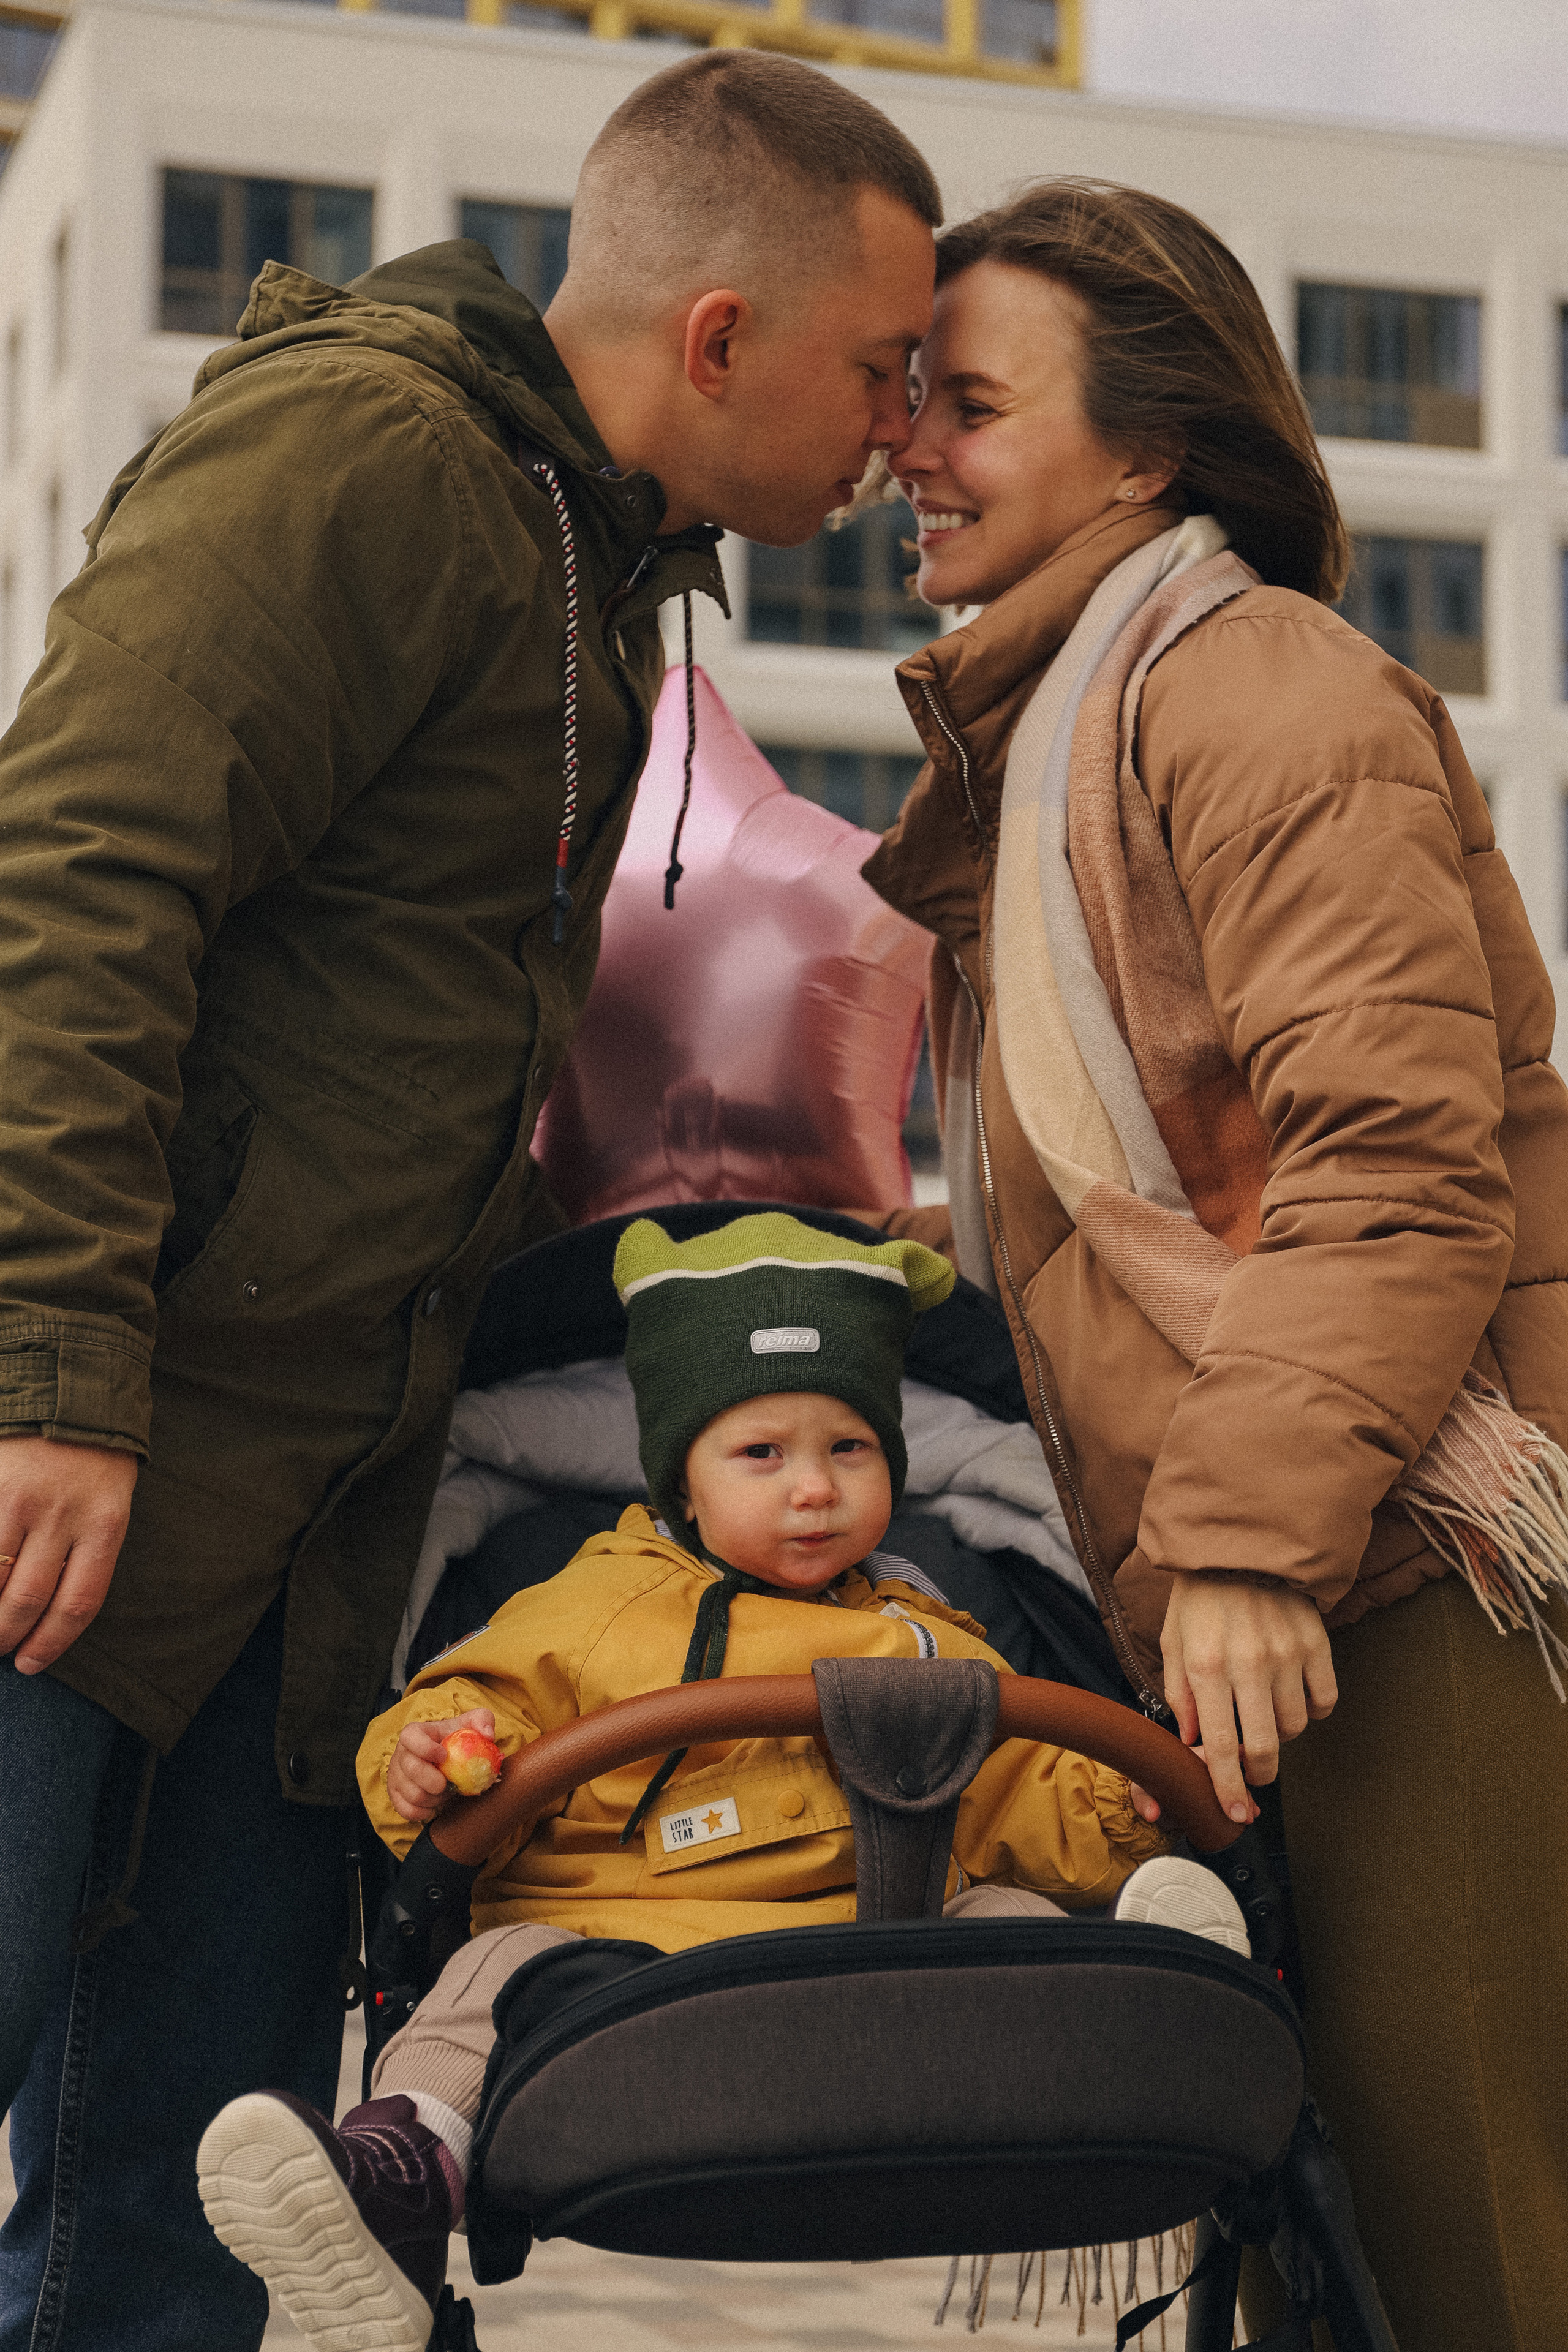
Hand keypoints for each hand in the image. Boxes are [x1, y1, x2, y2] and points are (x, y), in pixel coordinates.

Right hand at [0, 1439, 138, 1673]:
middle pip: (31, 1598)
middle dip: (9, 1635)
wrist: (69, 1398)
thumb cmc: (93, 1464)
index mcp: (105, 1525)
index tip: (31, 1663)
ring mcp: (22, 1502)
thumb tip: (48, 1616)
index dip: (52, 1643)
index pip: (79, 1602)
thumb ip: (84, 1556)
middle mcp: (64, 1516)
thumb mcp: (108, 1507)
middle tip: (0, 1649)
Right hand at [387, 1707, 496, 1825]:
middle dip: (435, 1781)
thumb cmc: (456, 1740)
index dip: (425, 1748)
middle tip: (449, 1783)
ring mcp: (395, 1776)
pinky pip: (407, 1811)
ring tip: (444, 1792)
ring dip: (434, 1798)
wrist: (443, 1760)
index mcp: (415, 1733)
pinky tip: (435, 1803)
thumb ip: (482, 1720)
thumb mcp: (470, 1725)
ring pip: (413, 1795)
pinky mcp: (395, 1796)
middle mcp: (400, 1754)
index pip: (410, 1737)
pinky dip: (425, 1811)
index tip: (444, 1755)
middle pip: (412, 1770)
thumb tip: (488, 1735)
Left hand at [1160, 1575, 1337, 1825]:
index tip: (1235, 1814)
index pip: (1220, 1745)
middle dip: (1258, 1773)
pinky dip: (1311, 1709)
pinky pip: (1324, 1700)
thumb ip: (1179, 1694)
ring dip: (1280, 1735)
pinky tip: (1291, 1693)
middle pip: (1265, 1748)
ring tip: (1263, 1712)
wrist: (1242, 1542)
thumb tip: (1190, 1742)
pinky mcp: (1317, 1644)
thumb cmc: (1201, 1596)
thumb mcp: (1174, 1640)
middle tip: (1252, 1770)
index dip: (1228, 1788)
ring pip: (1295, 1728)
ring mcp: (1288, 1654)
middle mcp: (1248, 1663)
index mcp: (1206, 1665)